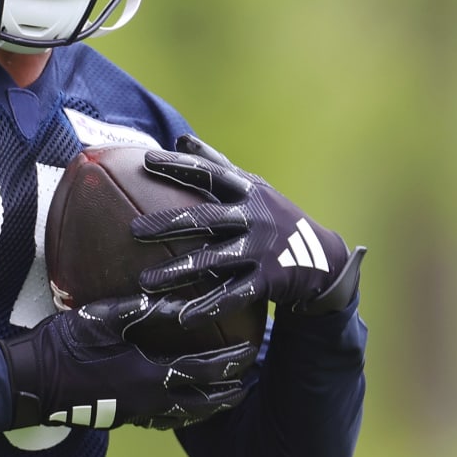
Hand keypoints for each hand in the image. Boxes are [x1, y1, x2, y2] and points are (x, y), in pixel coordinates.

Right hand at [0, 294, 255, 430]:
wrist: (27, 383)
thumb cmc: (62, 346)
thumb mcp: (101, 318)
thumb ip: (141, 311)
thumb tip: (177, 301)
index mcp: (148, 375)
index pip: (202, 371)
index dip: (229, 363)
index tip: (250, 352)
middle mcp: (146, 401)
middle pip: (201, 404)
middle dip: (228, 393)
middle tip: (249, 382)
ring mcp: (132, 414)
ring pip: (182, 417)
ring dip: (207, 407)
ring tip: (224, 397)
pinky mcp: (118, 418)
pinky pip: (159, 421)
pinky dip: (179, 415)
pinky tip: (179, 408)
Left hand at [133, 135, 365, 318]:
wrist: (323, 257)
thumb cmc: (274, 217)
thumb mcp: (252, 188)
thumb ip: (218, 165)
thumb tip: (182, 139)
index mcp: (248, 191)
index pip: (209, 173)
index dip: (178, 165)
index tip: (145, 159)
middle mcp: (255, 217)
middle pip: (205, 218)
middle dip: (168, 224)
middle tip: (133, 231)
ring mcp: (262, 249)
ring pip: (214, 260)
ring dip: (178, 271)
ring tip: (146, 281)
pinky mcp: (269, 280)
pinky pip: (234, 295)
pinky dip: (209, 306)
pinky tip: (184, 318)